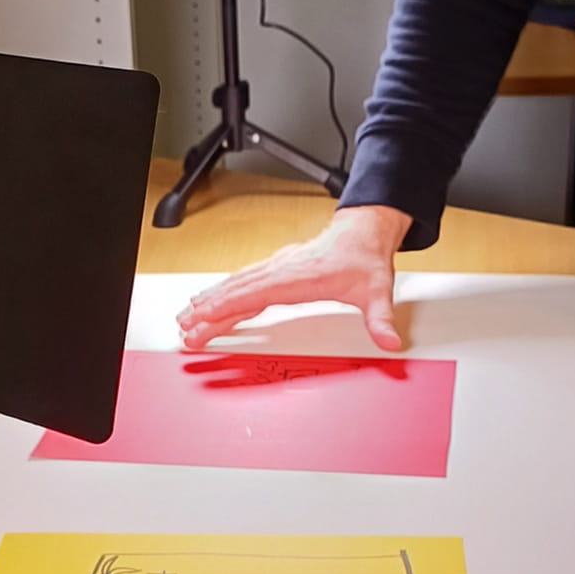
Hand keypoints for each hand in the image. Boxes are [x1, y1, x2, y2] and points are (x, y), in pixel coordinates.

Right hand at [176, 205, 412, 350]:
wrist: (363, 233)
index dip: (227, 307)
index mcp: (297, 276)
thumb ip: (380, 318)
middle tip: (184, 328)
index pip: (255, 293)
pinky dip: (223, 293)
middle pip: (236, 291)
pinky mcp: (276, 270)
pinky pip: (243, 283)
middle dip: (208, 310)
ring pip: (235, 285)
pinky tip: (211, 302)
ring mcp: (276, 268)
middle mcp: (281, 270)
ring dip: (210, 301)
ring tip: (186, 317)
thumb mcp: (377, 290)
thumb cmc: (364, 259)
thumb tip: (390, 340)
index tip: (204, 319)